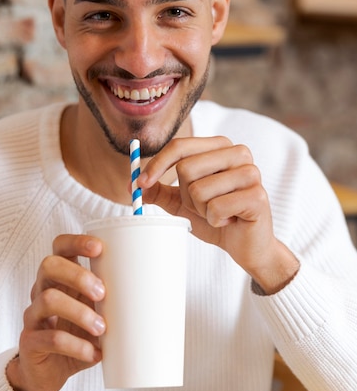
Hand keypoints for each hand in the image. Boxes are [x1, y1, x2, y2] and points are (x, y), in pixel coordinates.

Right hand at [6, 234, 105, 390]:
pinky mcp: (30, 342)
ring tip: (102, 328)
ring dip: (80, 312)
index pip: (59, 247)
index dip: (76, 242)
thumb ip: (111, 300)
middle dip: (78, 275)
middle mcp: (41, 291)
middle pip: (49, 265)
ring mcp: (33, 316)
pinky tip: (94, 354)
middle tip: (102, 293)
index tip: (99, 248)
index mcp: (60, 278)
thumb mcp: (95, 313)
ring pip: (48, 299)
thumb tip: (152, 293)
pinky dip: (77, 346)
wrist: (49, 373)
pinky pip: (50, 338)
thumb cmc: (78, 335)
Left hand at [139, 137, 298, 292]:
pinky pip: (216, 208)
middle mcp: (238, 152)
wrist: (246, 245)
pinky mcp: (257, 196)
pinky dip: (216, 221)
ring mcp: (251, 172)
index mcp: (220, 146)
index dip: (157, 164)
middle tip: (203, 207)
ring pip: (199, 190)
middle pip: (186, 168)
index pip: (180, 146)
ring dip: (201, 210)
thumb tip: (133, 183)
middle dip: (186, 196)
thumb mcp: (182, 202)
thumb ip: (160, 190)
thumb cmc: (217, 218)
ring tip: (219, 214)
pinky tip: (230, 221)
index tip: (140, 184)